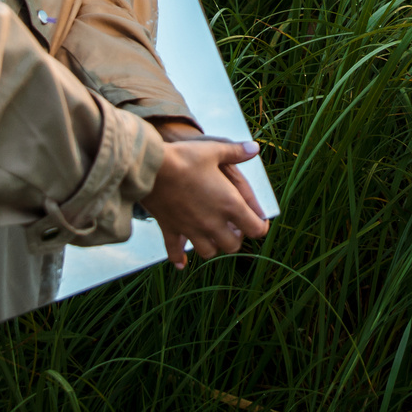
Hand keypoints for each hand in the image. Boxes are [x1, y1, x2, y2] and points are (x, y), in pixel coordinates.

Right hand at [143, 136, 269, 267]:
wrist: (151, 167)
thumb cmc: (185, 157)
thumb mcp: (214, 150)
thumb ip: (236, 152)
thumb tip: (254, 148)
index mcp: (229, 204)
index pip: (255, 228)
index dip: (261, 226)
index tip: (259, 220)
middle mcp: (213, 222)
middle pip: (232, 245)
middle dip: (236, 238)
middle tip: (234, 227)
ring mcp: (191, 229)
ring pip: (208, 251)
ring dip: (213, 246)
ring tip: (212, 236)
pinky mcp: (171, 229)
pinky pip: (175, 252)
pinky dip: (179, 258)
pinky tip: (182, 263)